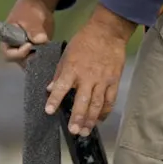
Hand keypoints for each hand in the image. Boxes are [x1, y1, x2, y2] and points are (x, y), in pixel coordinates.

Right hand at [3, 0, 57, 66]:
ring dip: (41, 59)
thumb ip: (33, 29)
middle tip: (43, 52)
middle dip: (32, 59)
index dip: (18, 53)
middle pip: (21, 62)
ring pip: (32, 62)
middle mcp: (16, 50)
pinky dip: (47, 57)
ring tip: (49, 52)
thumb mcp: (30, 18)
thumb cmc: (28, 10)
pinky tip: (54, 53)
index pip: (8, 55)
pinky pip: (41, 59)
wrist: (38, 6)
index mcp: (7, 41)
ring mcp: (28, 52)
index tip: (29, 45)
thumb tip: (41, 41)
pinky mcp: (38, 51)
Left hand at [46, 4, 135, 135]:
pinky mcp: (114, 81)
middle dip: (77, 117)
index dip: (55, 99)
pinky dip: (105, 112)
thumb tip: (49, 88)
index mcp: (73, 69)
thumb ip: (59, 73)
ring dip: (91, 120)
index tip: (49, 111)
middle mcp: (87, 77)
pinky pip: (110, 100)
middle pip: (82, 101)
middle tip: (73, 130)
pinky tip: (99, 120)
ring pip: (97, 104)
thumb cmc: (84, 41)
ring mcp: (103, 81)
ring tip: (85, 131)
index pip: (61, 87)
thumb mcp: (66, 54)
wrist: (107, 32)